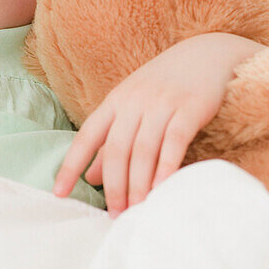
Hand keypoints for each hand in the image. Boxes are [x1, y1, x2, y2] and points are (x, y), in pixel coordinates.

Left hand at [53, 32, 264, 215]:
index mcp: (116, 101)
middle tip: (115, 215)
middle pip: (116, 150)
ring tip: (136, 210)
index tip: (59, 194)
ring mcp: (163, 103)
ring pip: (143, 150)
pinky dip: (166, 167)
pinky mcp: (191, 107)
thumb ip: (111, 139)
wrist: (210, 53)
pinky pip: (174, 142)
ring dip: (138, 184)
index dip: (70, 167)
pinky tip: (162, 189)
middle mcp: (134, 101)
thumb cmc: (169, 84)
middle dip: (113, 186)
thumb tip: (90, 177)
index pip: (86, 137)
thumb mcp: (134, 105)